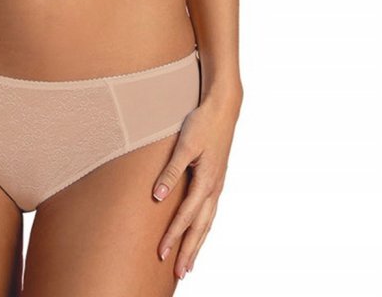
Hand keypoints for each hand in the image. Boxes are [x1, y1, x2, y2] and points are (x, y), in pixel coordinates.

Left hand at [151, 88, 240, 279]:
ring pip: (208, 222)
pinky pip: (210, 211)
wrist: (223, 107)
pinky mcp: (217, 179)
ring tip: (189, 264)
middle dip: (189, 251)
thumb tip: (158, 197)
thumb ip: (171, 171)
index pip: (186, 216)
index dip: (173, 236)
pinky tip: (199, 232)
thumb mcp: (184, 145)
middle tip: (179, 274)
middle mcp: (215, 188)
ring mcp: (218, 185)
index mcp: (206, 181)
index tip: (161, 253)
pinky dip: (204, 227)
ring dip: (197, 243)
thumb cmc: (202, 123)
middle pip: (201, 227)